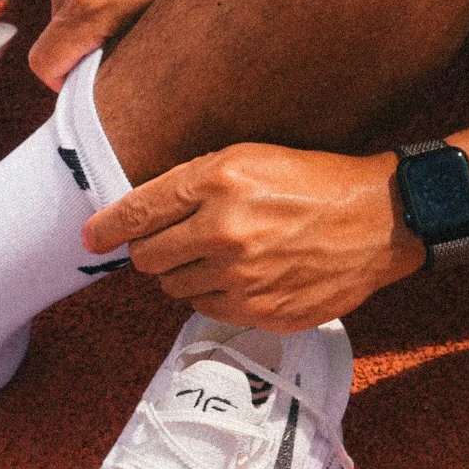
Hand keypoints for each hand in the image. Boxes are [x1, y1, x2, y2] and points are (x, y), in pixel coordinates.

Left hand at [83, 145, 420, 332]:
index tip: (90, 237)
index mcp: (218, 181)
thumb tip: (129, 220)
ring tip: (225, 253)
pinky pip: (205, 309)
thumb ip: (187, 184)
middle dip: (155, 249)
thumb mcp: (248, 157)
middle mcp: (224, 230)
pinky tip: (245, 274)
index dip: (106, 228)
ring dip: (186, 272)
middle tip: (182, 238)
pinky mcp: (260, 311)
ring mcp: (242, 276)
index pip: (137, 213)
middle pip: (147, 258)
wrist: (378, 220)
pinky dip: (214, 294)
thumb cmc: (311, 180)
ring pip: (173, 287)